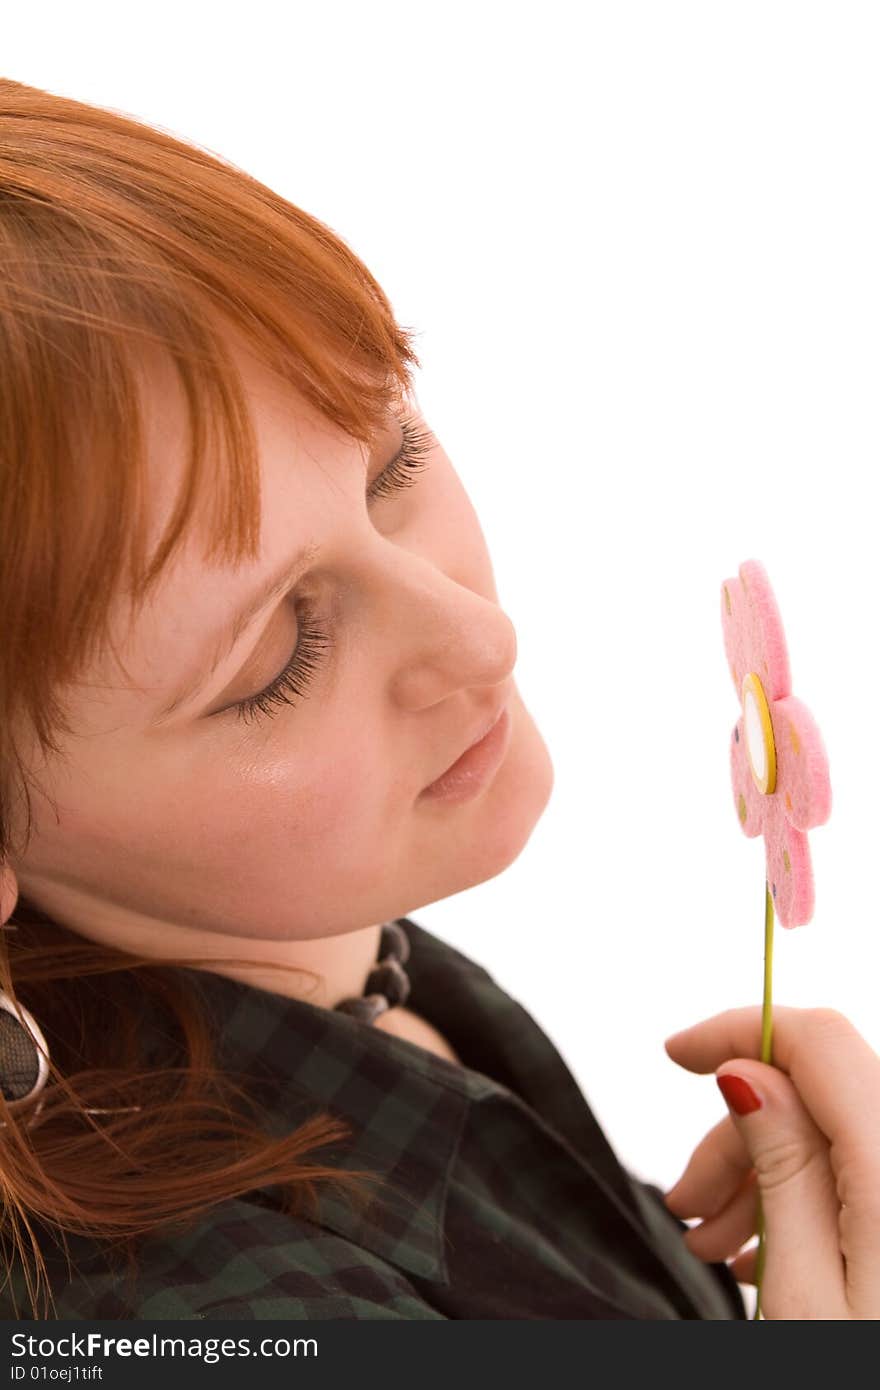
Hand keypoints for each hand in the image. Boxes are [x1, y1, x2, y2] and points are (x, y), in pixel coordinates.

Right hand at [662, 1005, 879, 1319]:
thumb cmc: (864, 1389)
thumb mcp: (806, 1295)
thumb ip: (783, 1168)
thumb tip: (748, 1071)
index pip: (820, 1040)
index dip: (741, 1027)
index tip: (680, 1052)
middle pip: (821, 1089)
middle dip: (739, 1126)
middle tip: (687, 1199)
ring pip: (838, 1130)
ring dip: (766, 1168)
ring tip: (718, 1243)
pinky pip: (862, 1172)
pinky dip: (806, 1194)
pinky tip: (768, 1252)